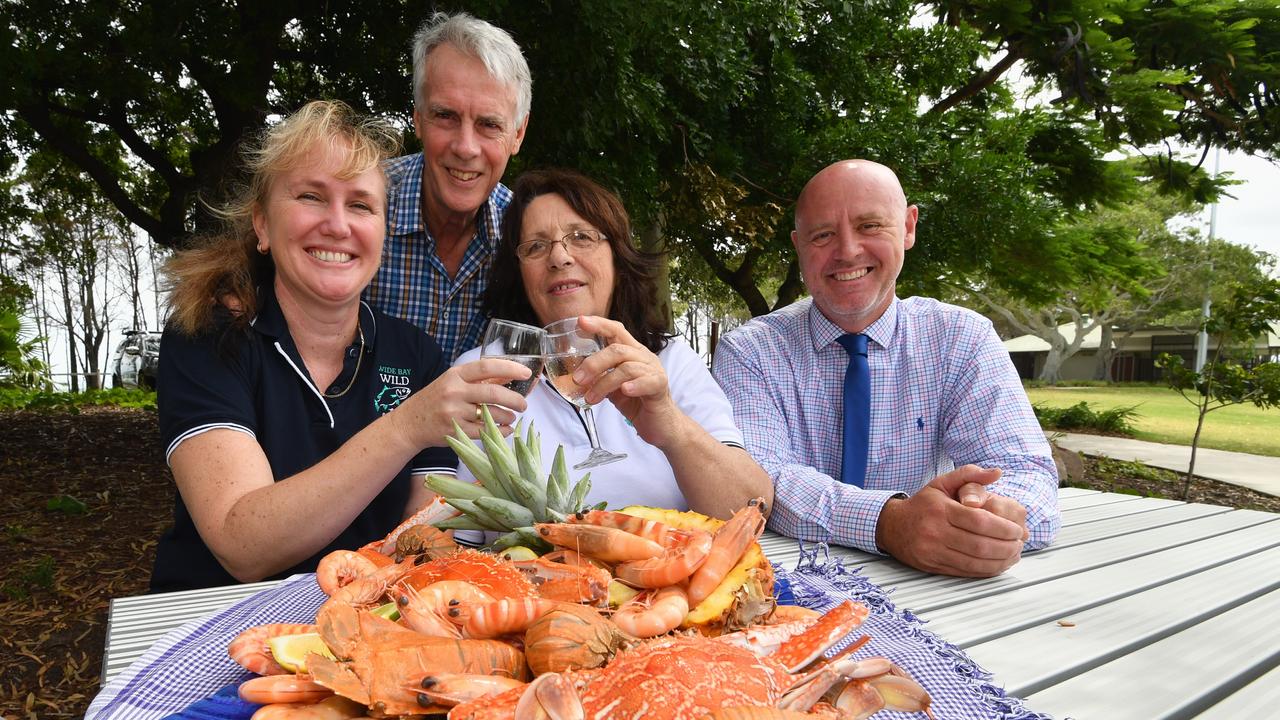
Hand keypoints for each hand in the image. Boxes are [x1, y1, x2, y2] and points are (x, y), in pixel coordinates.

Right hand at [400, 358, 529, 446]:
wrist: (410, 423)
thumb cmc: (435, 399)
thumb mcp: (453, 382)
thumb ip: (478, 379)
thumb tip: (508, 376)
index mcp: (455, 375)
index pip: (487, 367)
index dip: (510, 369)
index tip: (526, 373)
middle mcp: (454, 392)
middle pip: (493, 393)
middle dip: (515, 399)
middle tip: (524, 404)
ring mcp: (454, 413)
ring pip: (491, 415)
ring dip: (508, 417)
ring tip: (512, 417)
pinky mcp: (455, 431)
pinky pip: (485, 432)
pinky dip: (500, 431)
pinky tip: (505, 429)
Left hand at [572, 315, 682, 446]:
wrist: (661, 425)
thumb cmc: (637, 403)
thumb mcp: (613, 387)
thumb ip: (598, 378)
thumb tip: (573, 376)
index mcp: (632, 352)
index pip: (616, 331)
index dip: (599, 324)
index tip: (580, 321)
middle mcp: (644, 357)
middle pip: (618, 349)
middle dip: (594, 363)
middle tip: (577, 379)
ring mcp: (654, 371)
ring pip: (627, 368)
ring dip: (604, 383)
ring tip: (591, 398)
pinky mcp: (660, 387)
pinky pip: (648, 381)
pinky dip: (634, 385)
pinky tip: (624, 391)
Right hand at [876, 464, 1027, 576]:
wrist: (892, 526)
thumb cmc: (922, 505)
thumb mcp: (942, 483)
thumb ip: (969, 475)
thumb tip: (997, 472)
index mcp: (940, 509)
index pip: (979, 522)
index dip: (1004, 529)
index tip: (1017, 530)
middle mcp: (935, 532)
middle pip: (980, 545)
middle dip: (1006, 547)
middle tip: (1020, 544)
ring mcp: (933, 551)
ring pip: (974, 562)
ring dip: (1000, 561)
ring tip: (1013, 555)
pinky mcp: (933, 566)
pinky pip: (965, 572)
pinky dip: (986, 570)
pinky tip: (998, 564)